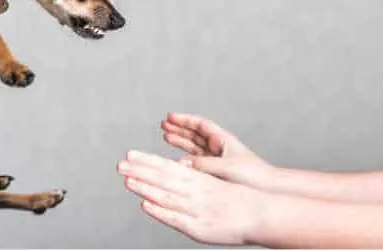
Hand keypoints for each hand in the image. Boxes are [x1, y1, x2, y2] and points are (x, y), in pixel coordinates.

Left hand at [117, 150, 261, 245]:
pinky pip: (176, 218)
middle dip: (140, 170)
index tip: (130, 154)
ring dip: (145, 187)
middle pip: (163, 177)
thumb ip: (196, 176)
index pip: (168, 166)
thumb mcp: (215, 180)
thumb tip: (178, 167)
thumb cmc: (238, 197)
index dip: (148, 160)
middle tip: (119, 164)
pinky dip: (160, 211)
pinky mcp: (199, 228)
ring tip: (127, 179)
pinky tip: (145, 204)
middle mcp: (196, 190)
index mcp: (199, 177)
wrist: (262, 213)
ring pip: (166, 195)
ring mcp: (197, 208)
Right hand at [162, 112, 275, 190]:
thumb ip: (204, 164)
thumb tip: (182, 163)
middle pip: (195, 133)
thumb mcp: (227, 167)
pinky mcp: (215, 172)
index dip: (185, 120)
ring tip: (166, 136)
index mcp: (222, 140)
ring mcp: (216, 159)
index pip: (200, 124)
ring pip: (194, 146)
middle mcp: (218, 147)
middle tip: (163, 124)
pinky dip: (185, 159)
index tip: (170, 117)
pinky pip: (196, 162)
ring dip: (180, 140)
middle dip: (179, 128)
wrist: (267, 189)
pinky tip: (176, 160)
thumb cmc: (253, 175)